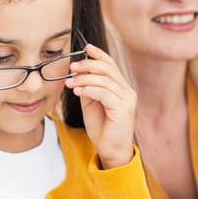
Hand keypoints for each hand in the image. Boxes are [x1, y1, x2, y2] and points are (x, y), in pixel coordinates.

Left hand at [65, 44, 136, 168]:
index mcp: (121, 88)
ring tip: (70, 83)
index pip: (111, 65)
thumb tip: (77, 73)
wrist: (111, 151)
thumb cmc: (103, 129)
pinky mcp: (123, 109)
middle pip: (108, 69)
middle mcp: (127, 91)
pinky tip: (78, 92)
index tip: (86, 47)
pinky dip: (89, 90)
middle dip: (88, 65)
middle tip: (72, 67)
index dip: (99, 54)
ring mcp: (127, 100)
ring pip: (105, 80)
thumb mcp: (91, 104)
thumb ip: (88, 88)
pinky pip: (104, 93)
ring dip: (84, 79)